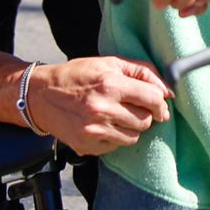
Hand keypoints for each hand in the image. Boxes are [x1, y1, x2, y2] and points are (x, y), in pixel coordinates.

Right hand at [26, 56, 173, 155]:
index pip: (153, 99)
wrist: (41, 96)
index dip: (161, 102)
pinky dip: (115, 137)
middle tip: (133, 106)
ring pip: (134, 137)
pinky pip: (116, 147)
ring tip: (116, 115)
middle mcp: (103, 109)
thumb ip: (143, 72)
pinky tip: (103, 124)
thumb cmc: (77, 75)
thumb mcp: (109, 62)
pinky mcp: (87, 146)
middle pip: (145, 120)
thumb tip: (168, 89)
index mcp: (110, 84)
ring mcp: (94, 131)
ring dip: (131, 127)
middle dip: (145, 114)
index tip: (161, 103)